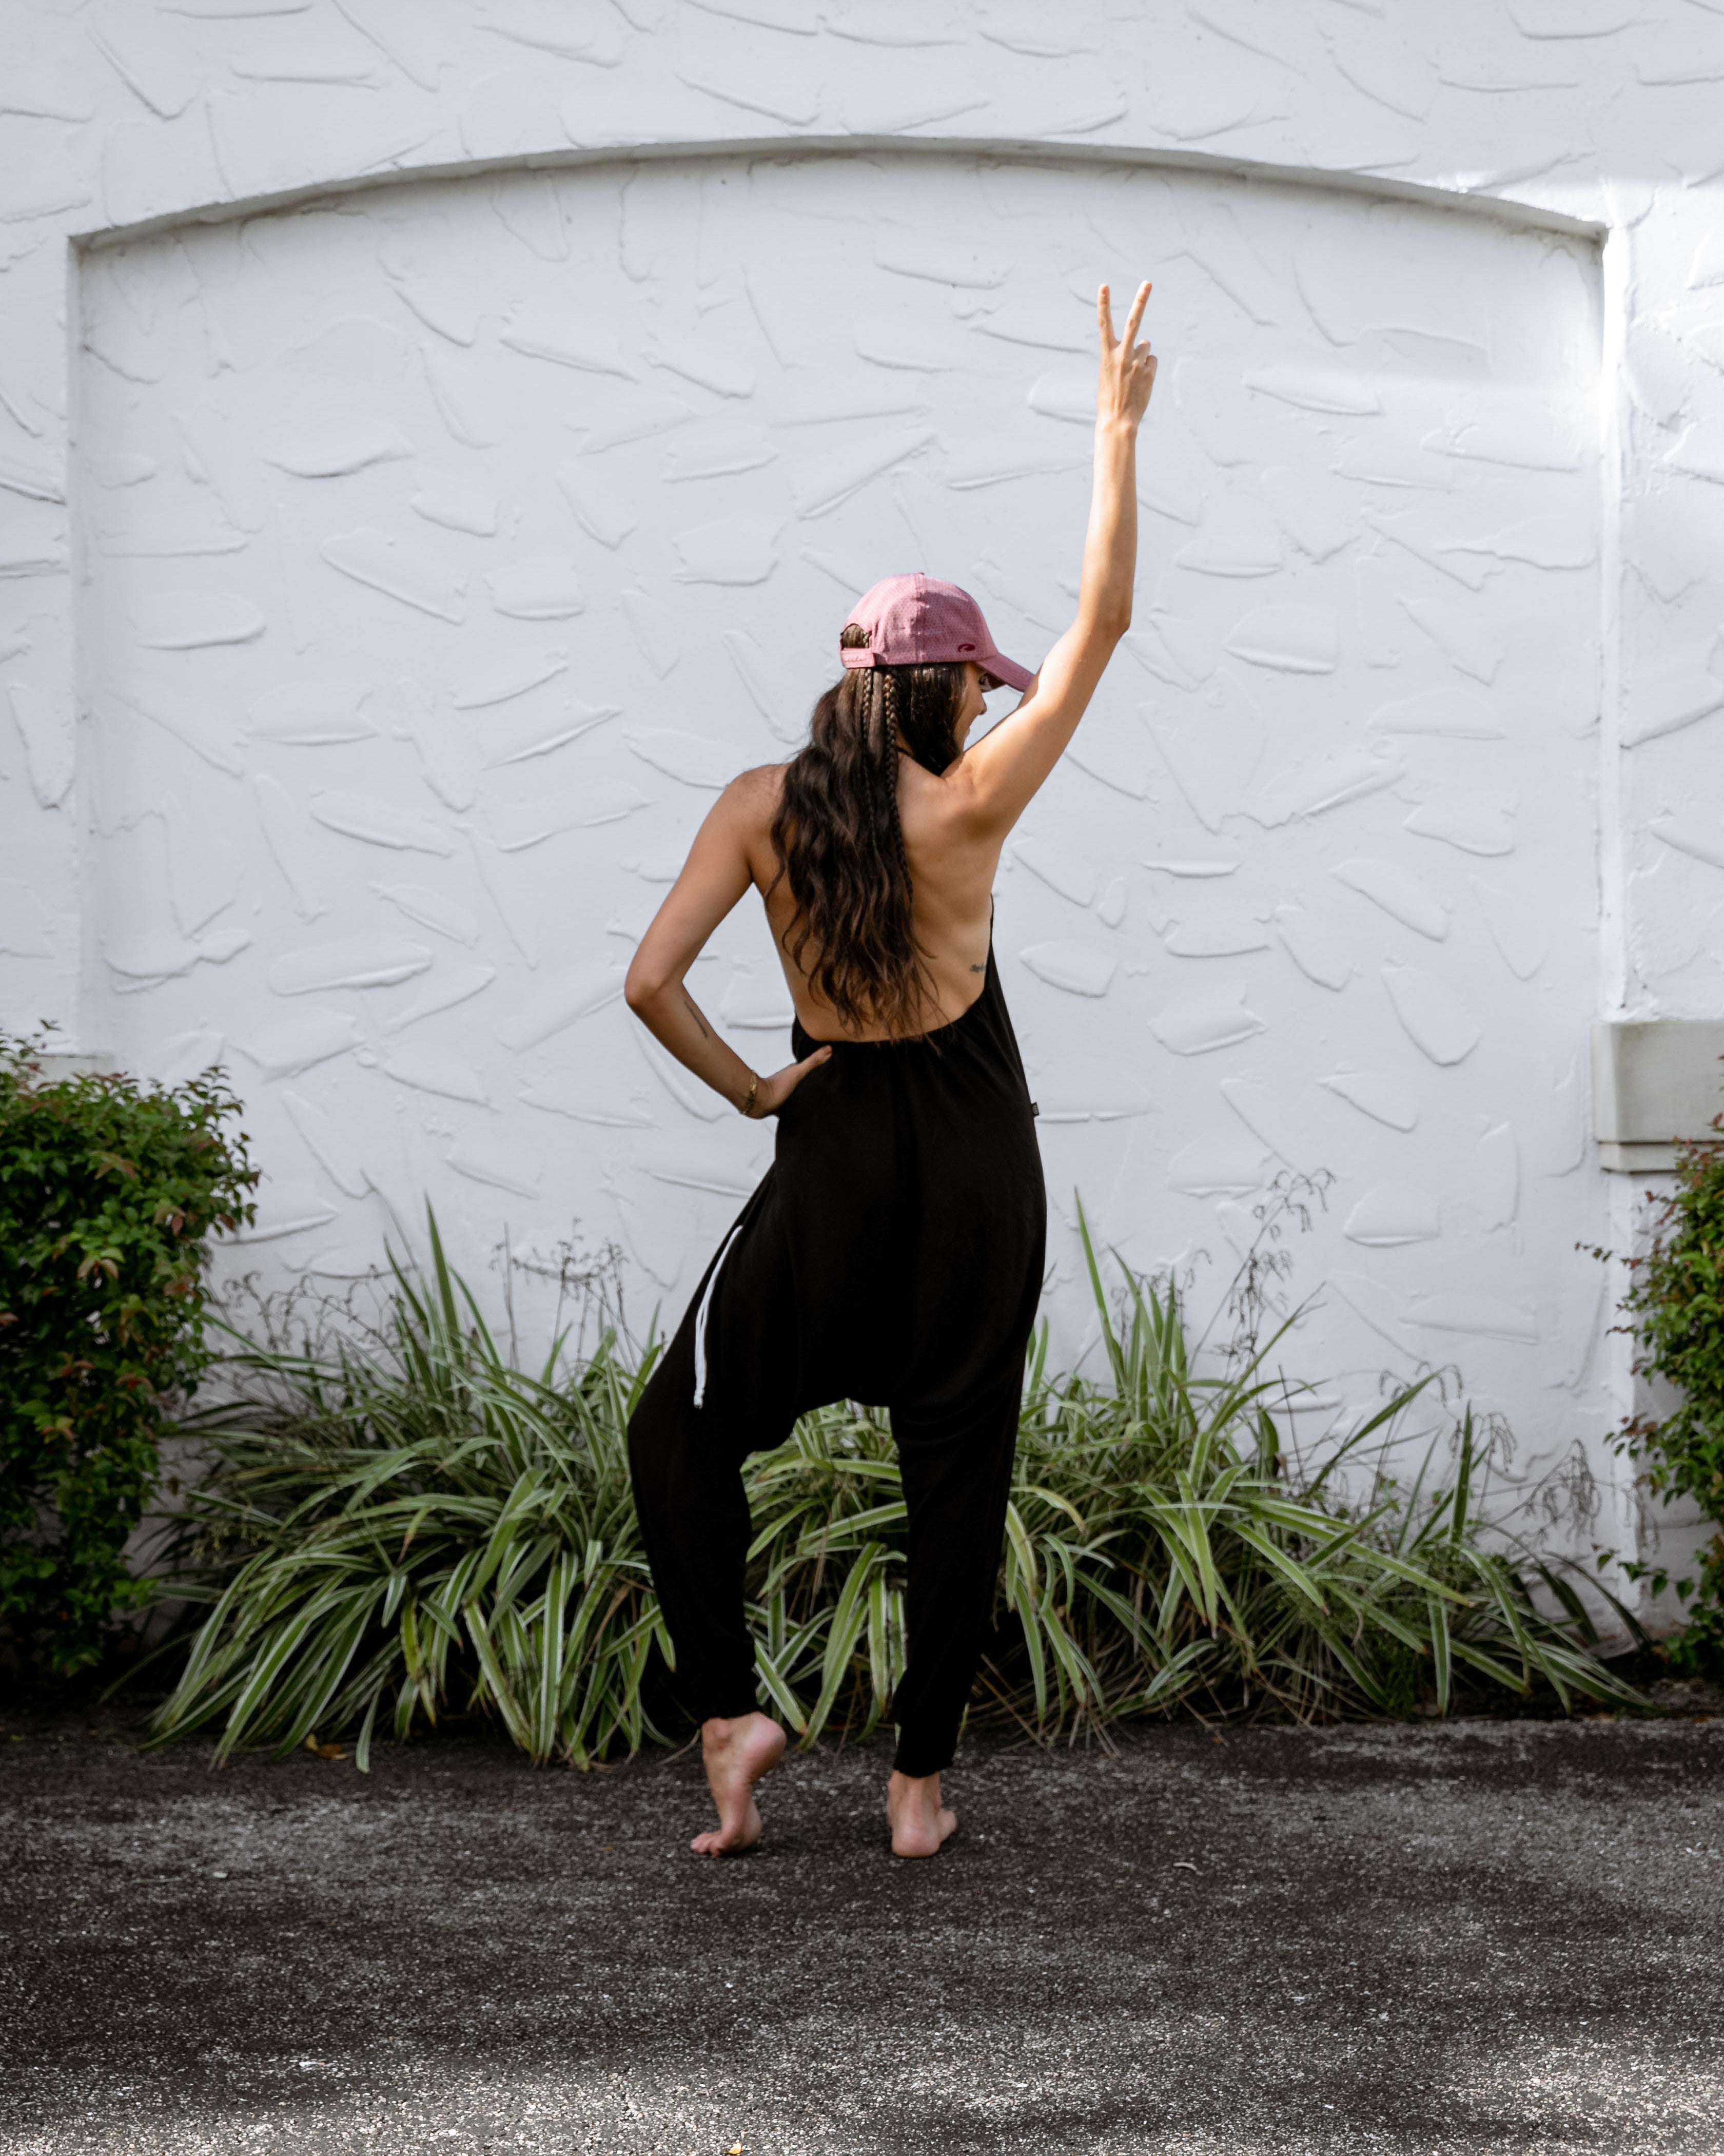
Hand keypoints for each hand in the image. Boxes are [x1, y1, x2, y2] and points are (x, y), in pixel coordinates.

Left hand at [746, 1044, 832, 1116]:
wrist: (759, 1102)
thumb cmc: (777, 1085)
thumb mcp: (798, 1072)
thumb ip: (813, 1062)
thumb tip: (829, 1048)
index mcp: (795, 1072)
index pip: (812, 1069)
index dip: (823, 1069)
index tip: (835, 1070)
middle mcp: (791, 1083)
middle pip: (807, 1083)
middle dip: (816, 1085)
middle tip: (831, 1088)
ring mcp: (787, 1095)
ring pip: (801, 1096)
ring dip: (808, 1098)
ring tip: (822, 1103)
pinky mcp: (783, 1108)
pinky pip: (794, 1109)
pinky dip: (800, 1110)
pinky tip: (808, 1114)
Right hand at [1096, 280, 1155, 431]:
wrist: (1117, 421)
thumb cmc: (1109, 397)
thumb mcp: (1109, 373)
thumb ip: (1123, 354)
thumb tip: (1146, 343)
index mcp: (1107, 355)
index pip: (1104, 324)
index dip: (1103, 304)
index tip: (1104, 286)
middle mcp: (1122, 355)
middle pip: (1134, 322)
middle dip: (1141, 300)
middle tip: (1148, 283)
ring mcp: (1137, 363)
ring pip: (1146, 346)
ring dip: (1142, 355)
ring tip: (1133, 374)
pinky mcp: (1149, 372)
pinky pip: (1152, 361)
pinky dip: (1148, 368)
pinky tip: (1141, 381)